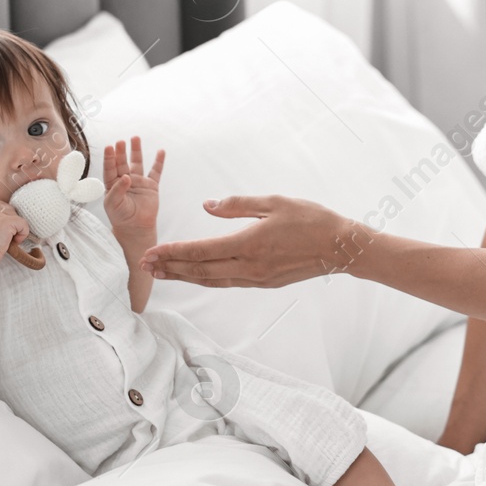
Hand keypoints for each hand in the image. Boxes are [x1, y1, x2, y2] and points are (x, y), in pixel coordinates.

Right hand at [0, 199, 30, 265]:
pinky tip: (15, 242)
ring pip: (16, 217)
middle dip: (11, 223)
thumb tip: (6, 224)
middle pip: (9, 209)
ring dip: (16, 229)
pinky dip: (23, 234)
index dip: (4, 218)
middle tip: (6, 237)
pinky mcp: (8, 221)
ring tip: (8, 241)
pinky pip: (23, 224)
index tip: (2, 231)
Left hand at [103, 136, 164, 244]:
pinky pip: (156, 171)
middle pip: (122, 162)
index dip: (109, 158)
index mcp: (112, 184)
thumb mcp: (113, 204)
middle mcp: (125, 179)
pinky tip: (161, 151)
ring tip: (135, 138)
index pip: (110, 168)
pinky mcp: (151, 186)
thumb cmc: (120, 217)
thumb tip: (126, 177)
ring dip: (136, 150)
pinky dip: (159, 162)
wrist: (136, 228)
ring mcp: (139, 181)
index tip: (109, 148)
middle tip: (120, 142)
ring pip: (137, 163)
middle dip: (121, 152)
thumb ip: (117, 190)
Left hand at [140, 195, 362, 287]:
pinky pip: (228, 283)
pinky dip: (206, 279)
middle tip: (144, 266)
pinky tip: (196, 275)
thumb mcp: (273, 202)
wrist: (340, 247)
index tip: (151, 252)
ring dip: (184, 277)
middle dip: (170, 268)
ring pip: (212, 281)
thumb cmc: (310, 219)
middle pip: (200, 271)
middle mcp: (249, 266)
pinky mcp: (264, 283)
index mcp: (249, 244)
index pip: (200, 251)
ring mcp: (257, 279)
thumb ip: (237, 205)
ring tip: (162, 273)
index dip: (172, 252)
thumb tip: (207, 206)